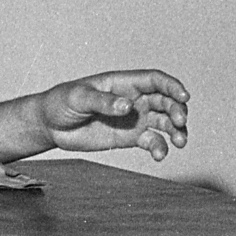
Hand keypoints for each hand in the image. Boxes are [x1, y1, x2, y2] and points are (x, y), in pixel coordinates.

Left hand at [38, 70, 188, 160]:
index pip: (155, 80)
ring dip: (176, 131)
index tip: (185, 96)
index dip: (173, 86)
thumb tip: (127, 106)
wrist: (50, 125)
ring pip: (165, 122)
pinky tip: (159, 155)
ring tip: (179, 142)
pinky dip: (160, 148)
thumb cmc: (61, 102)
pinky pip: (152, 141)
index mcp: (123, 83)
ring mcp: (134, 119)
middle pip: (167, 101)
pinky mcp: (130, 138)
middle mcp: (134, 99)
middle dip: (178, 110)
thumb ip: (102, 102)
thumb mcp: (78, 98)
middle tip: (179, 123)